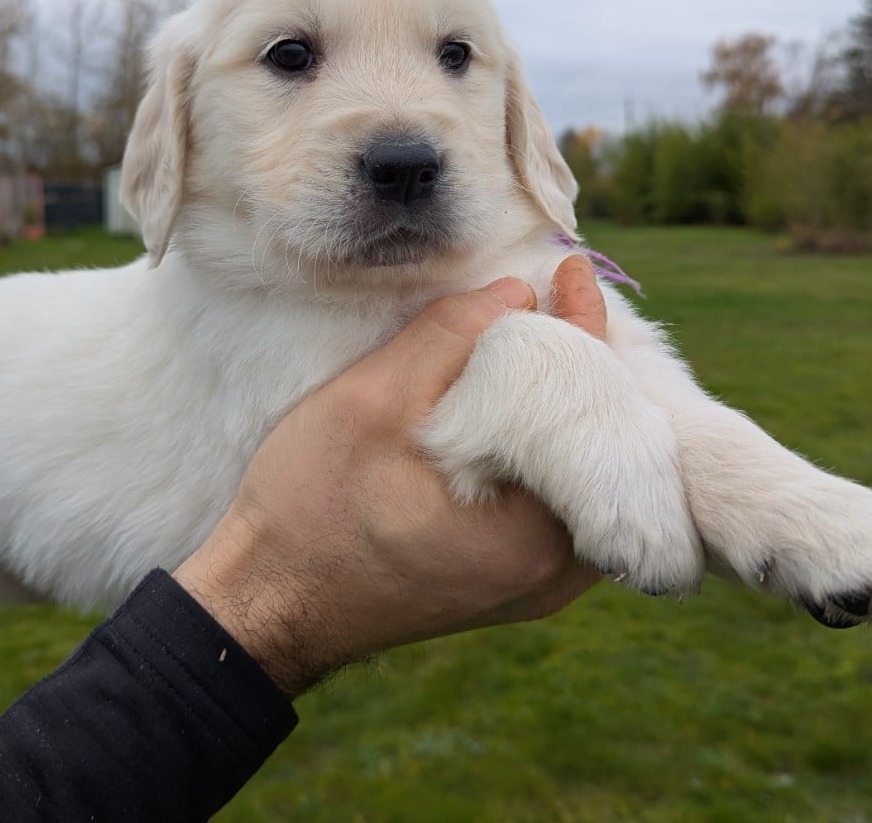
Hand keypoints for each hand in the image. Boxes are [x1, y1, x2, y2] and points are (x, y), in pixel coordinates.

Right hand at [174, 255, 605, 695]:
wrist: (266, 604)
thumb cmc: (309, 507)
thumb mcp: (371, 403)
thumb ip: (449, 338)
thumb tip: (519, 292)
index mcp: (535, 531)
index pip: (593, 405)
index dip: (584, 324)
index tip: (573, 268)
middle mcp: (554, 571)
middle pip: (605, 448)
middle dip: (587, 369)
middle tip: (562, 304)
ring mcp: (535, 587)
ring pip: (585, 480)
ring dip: (568, 414)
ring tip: (549, 347)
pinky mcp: (509, 588)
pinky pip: (557, 509)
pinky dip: (548, 456)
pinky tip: (521, 415)